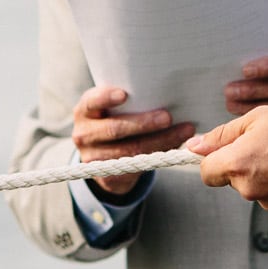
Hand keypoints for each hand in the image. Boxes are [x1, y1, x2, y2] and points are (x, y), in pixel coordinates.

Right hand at [72, 85, 195, 196]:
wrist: (103, 156)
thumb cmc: (115, 120)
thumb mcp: (112, 108)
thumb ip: (129, 101)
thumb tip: (167, 92)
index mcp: (85, 111)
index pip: (91, 102)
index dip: (106, 98)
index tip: (124, 95)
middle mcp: (84, 133)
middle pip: (115, 129)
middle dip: (144, 123)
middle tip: (168, 117)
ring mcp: (93, 157)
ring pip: (130, 151)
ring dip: (160, 141)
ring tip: (183, 132)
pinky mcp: (108, 175)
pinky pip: (136, 166)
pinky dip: (158, 155)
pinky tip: (175, 148)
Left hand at [186, 105, 267, 210]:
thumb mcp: (259, 117)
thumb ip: (222, 134)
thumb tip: (193, 146)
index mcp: (237, 165)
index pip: (206, 173)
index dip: (213, 159)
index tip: (226, 148)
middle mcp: (251, 190)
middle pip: (233, 179)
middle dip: (244, 162)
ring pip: (257, 187)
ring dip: (266, 172)